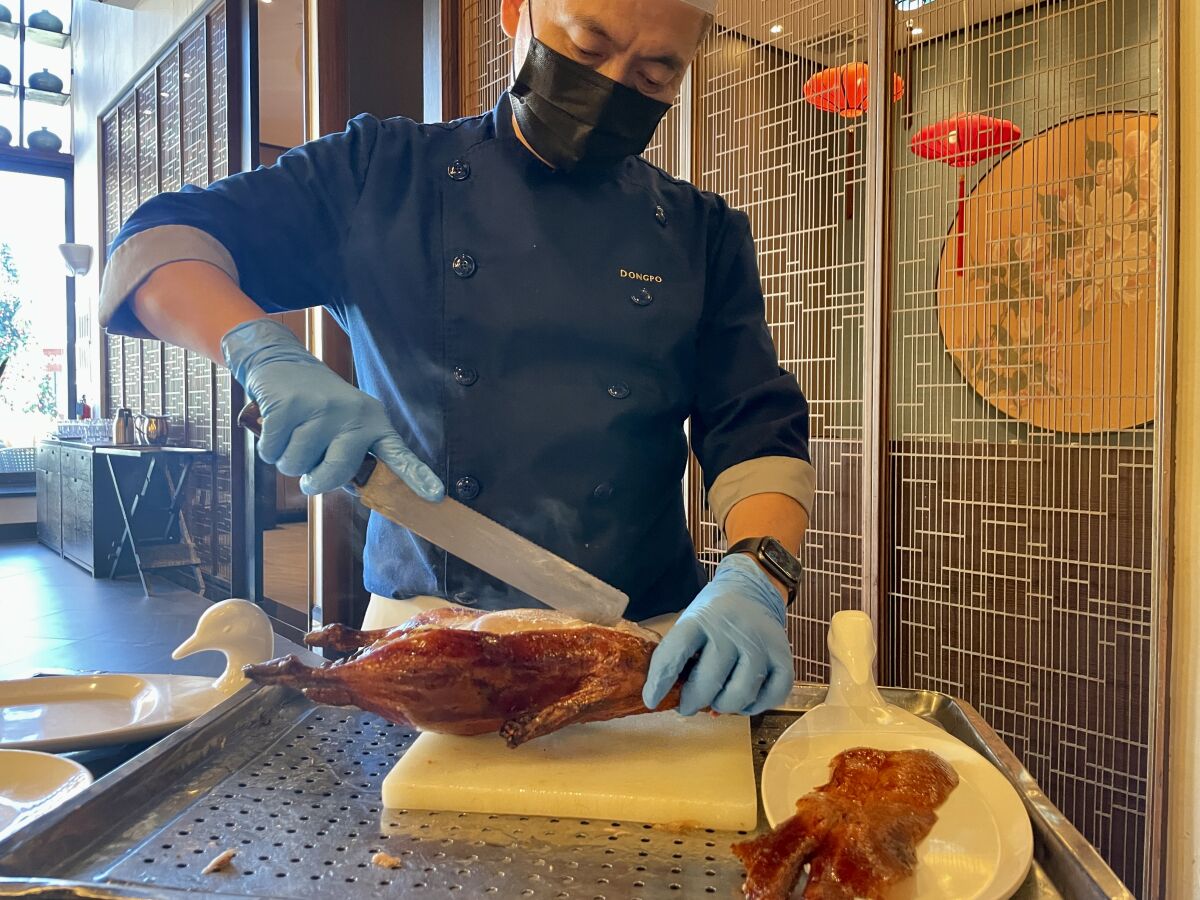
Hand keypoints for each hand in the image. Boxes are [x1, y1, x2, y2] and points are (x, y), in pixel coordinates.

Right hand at [221, 318, 444, 498]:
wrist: (281, 362)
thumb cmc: (316, 407)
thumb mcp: (343, 427)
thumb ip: (350, 459)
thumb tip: (353, 488)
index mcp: (374, 423)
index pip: (397, 454)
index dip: (417, 476)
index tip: (435, 495)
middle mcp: (353, 415)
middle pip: (334, 473)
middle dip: (315, 480)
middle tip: (309, 469)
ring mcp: (321, 409)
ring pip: (296, 466)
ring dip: (287, 460)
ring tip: (294, 434)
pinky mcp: (289, 406)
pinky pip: (271, 452)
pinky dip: (268, 447)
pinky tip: (276, 426)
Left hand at [643, 553, 792, 715]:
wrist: (753, 589)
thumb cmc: (715, 614)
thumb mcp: (691, 621)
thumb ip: (681, 656)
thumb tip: (669, 699)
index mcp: (701, 619)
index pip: (674, 654)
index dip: (660, 682)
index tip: (651, 700)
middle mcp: (731, 629)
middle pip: (709, 682)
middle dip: (692, 702)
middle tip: (687, 705)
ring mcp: (760, 643)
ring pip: (740, 695)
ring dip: (723, 706)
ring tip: (717, 701)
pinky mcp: (783, 656)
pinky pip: (772, 696)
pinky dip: (755, 707)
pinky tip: (744, 700)